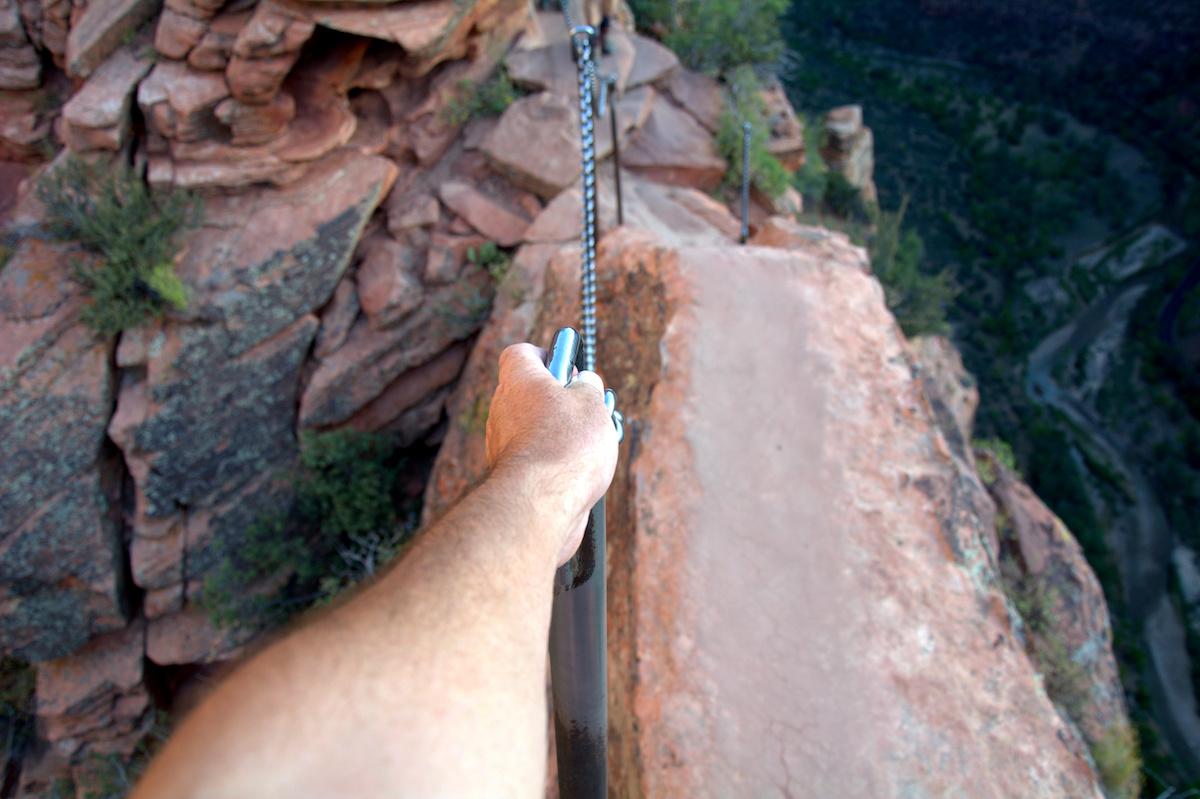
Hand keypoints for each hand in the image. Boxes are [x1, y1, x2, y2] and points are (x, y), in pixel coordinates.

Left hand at [485, 343, 618, 564]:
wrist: (541, 502)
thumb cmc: (567, 445)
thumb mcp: (592, 403)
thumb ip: (588, 386)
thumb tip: (585, 383)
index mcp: (519, 380)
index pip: (520, 353)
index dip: (545, 355)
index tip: (567, 368)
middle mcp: (502, 408)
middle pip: (529, 392)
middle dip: (560, 399)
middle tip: (588, 409)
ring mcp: (502, 442)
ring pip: (533, 426)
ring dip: (559, 431)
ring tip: (592, 443)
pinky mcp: (510, 473)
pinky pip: (534, 455)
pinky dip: (553, 458)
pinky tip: (579, 469)